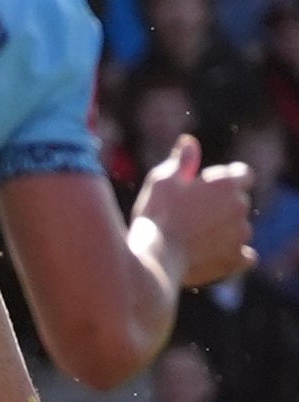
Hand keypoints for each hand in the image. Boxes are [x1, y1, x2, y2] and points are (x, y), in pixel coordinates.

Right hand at [132, 134, 256, 287]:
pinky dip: (234, 255)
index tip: (206, 187)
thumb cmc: (156, 214)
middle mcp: (240, 207)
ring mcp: (241, 235)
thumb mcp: (161, 180)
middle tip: (191, 214)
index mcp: (226, 184)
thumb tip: (188, 142)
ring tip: (195, 238)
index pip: (243, 174)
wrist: (155, 256)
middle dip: (222, 206)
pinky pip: (245, 256)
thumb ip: (181, 160)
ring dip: (225, 230)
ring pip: (240, 229)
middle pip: (239, 202)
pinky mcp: (236, 259)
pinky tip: (215, 255)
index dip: (226, 179)